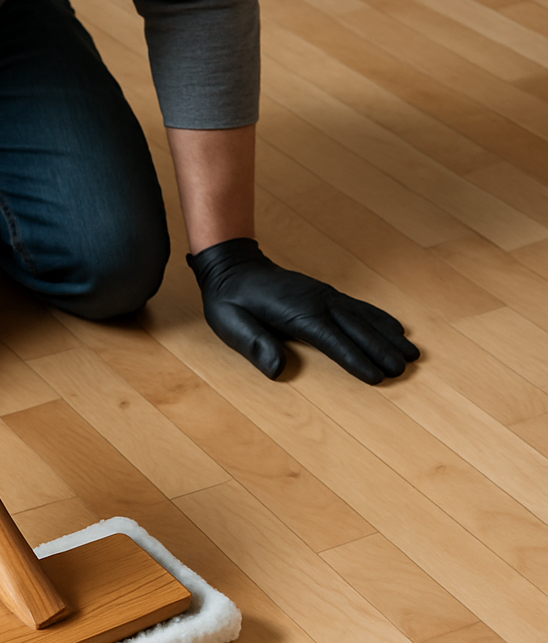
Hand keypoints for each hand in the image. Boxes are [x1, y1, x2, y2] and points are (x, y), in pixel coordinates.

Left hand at [187, 238, 418, 382]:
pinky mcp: (325, 294)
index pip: (331, 340)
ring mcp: (324, 295)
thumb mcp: (231, 323)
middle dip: (382, 349)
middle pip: (356, 328)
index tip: (377, 376)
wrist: (233, 266)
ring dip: (388, 335)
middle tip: (405, 369)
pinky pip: (358, 307)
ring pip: (363, 317)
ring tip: (412, 353)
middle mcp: (317, 301)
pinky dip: (380, 318)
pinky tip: (395, 328)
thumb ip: (255, 344)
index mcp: (295, 312)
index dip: (355, 358)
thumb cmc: (230, 299)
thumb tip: (277, 370)